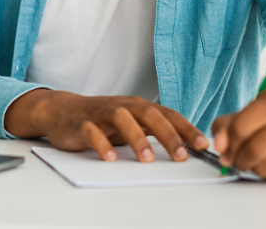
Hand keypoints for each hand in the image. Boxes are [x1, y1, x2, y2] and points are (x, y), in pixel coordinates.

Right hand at [5, 89, 209, 162]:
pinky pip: (92, 131)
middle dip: (167, 134)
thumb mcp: (132, 123)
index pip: (167, 114)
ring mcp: (102, 113)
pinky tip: (111, 158)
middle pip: (149, 114)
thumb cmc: (103, 120)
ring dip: (136, 138)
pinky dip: (102, 144)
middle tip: (181, 156)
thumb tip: (185, 146)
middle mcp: (123, 106)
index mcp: (138, 106)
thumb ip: (153, 131)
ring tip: (148, 159)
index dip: (185, 128)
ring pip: (122, 119)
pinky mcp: (82, 123)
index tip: (202, 145)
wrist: (62, 111)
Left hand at [211, 91, 265, 181]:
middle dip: (238, 159)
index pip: (241, 126)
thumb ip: (230, 123)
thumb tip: (218, 145)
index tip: (224, 149)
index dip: (227, 142)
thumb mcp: (258, 109)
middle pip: (253, 149)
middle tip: (237, 159)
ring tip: (257, 159)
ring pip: (264, 167)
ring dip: (253, 168)